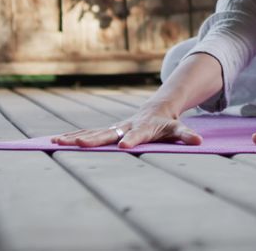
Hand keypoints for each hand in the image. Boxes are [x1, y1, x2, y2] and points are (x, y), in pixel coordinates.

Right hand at [51, 111, 202, 149]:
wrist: (156, 109)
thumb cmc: (167, 123)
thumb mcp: (178, 129)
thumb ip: (186, 134)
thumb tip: (199, 141)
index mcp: (143, 127)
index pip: (137, 135)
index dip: (131, 140)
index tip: (123, 147)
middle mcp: (125, 127)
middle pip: (107, 134)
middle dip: (92, 139)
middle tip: (77, 144)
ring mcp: (114, 128)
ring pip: (92, 132)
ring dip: (75, 137)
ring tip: (56, 141)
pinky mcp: (107, 131)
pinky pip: (88, 133)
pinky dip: (73, 136)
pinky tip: (56, 141)